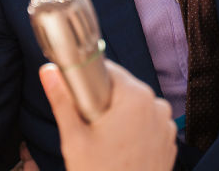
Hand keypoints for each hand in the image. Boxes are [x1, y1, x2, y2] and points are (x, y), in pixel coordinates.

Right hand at [40, 60, 176, 170]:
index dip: (91, 80)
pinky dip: (135, 130)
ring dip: (121, 116)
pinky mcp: (169, 141)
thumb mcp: (75, 139)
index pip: (110, 70)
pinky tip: (121, 148)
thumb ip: (62, 100)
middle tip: (90, 126)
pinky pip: (148, 124)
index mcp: (136, 97)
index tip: (80, 97)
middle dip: (105, 102)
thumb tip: (48, 71)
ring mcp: (166, 124)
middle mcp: (157, 106)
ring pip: (136, 107)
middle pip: (124, 89)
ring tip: (105, 141)